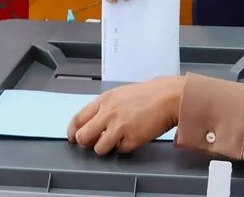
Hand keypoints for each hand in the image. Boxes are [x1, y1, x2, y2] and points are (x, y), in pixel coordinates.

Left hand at [68, 76, 183, 154]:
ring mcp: (119, 127)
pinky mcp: (131, 139)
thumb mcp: (122, 93)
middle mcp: (108, 113)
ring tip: (117, 139)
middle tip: (94, 142)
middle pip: (83, 137)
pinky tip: (133, 136)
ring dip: (106, 147)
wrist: (170, 97)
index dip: (73, 131)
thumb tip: (93, 122)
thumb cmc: (149, 94)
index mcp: (105, 100)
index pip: (78, 119)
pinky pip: (120, 150)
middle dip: (87, 142)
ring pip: (99, 148)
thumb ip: (106, 106)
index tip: (73, 137)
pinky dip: (125, 147)